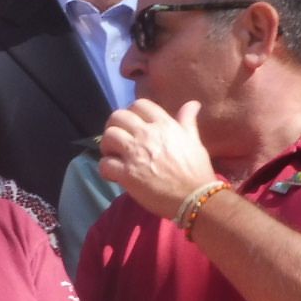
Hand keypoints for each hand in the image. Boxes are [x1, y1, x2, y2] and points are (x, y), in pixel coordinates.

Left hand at [97, 99, 218, 220]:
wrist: (195, 196)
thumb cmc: (196, 169)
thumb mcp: (194, 140)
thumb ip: (187, 121)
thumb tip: (192, 103)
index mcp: (164, 125)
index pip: (139, 104)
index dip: (132, 113)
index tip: (133, 125)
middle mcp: (147, 135)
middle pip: (117, 117)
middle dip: (114, 126)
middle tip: (118, 140)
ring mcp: (135, 154)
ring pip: (108, 136)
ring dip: (107, 146)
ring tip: (115, 156)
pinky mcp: (127, 174)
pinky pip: (104, 163)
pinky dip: (105, 168)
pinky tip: (114, 174)